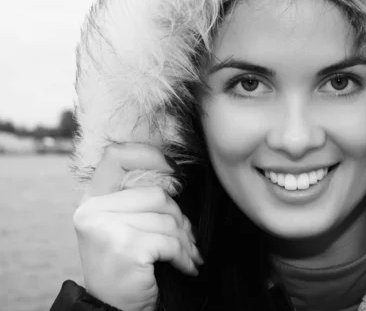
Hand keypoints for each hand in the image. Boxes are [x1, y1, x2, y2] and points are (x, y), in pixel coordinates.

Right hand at [73, 143, 202, 310]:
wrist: (114, 310)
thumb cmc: (126, 267)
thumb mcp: (125, 226)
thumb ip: (139, 200)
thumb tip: (177, 179)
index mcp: (92, 200)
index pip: (116, 156)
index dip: (148, 156)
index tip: (173, 170)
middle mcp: (92, 211)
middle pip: (157, 194)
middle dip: (180, 218)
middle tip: (187, 240)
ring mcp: (106, 228)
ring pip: (167, 219)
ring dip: (185, 241)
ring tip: (187, 256)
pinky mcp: (125, 246)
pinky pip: (170, 242)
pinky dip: (184, 257)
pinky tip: (186, 267)